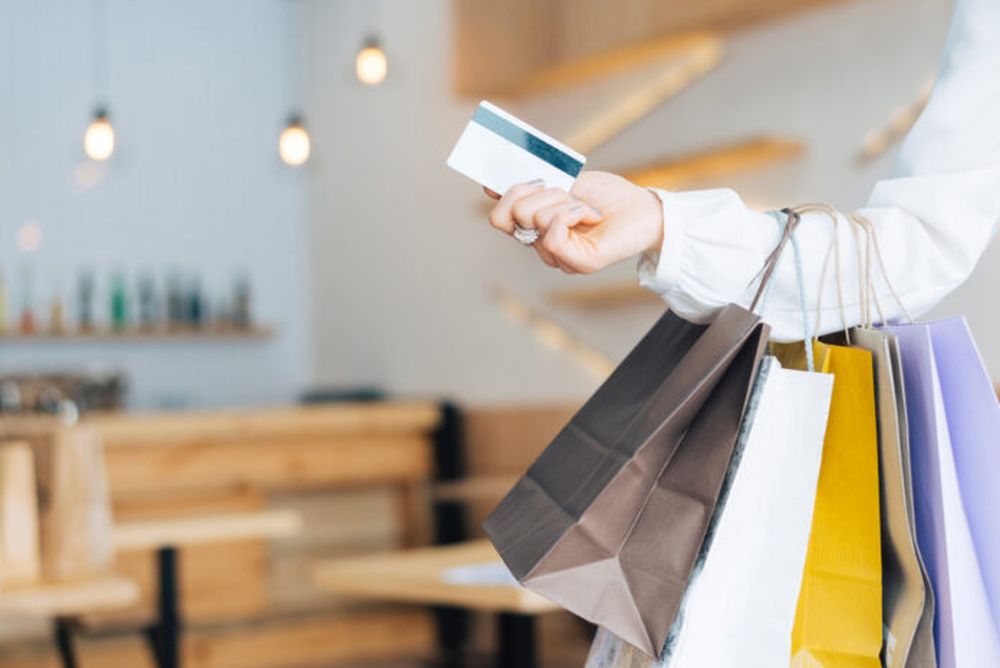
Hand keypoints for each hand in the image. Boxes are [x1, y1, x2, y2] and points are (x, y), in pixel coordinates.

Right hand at [484, 171, 663, 272]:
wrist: (645, 208)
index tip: (523, 177)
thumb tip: (490, 186)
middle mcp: (543, 246)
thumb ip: (531, 187)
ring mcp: (558, 258)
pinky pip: (551, 235)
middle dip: (538, 192)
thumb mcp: (562, 184)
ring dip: (562, 201)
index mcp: (537, 229)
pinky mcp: (577, 264)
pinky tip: (589, 215)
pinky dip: (570, 214)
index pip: (500, 219)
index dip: (505, 195)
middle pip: (510, 215)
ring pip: (532, 219)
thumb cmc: (608, 196)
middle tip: (566, 192)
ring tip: (586, 207)